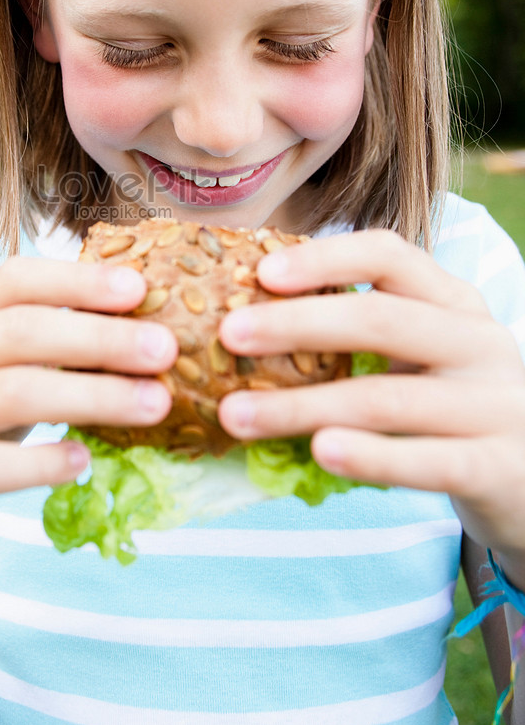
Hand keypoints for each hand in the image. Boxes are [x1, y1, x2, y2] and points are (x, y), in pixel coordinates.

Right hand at [0, 256, 175, 564]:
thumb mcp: (0, 374)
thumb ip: (50, 346)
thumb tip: (148, 323)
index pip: (13, 280)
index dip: (78, 280)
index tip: (141, 289)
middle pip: (19, 332)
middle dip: (100, 337)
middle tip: (166, 349)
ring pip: (9, 393)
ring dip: (91, 396)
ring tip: (154, 405)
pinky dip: (38, 462)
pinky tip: (83, 461)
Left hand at [217, 230, 524, 558]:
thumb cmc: (457, 405)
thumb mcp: (426, 353)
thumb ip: (365, 333)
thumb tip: (246, 317)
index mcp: (454, 302)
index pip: (391, 256)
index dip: (325, 259)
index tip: (260, 271)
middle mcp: (478, 343)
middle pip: (382, 320)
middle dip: (297, 324)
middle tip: (227, 334)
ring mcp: (493, 406)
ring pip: (388, 398)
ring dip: (303, 406)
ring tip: (236, 415)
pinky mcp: (498, 467)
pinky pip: (429, 461)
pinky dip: (372, 456)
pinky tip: (321, 453)